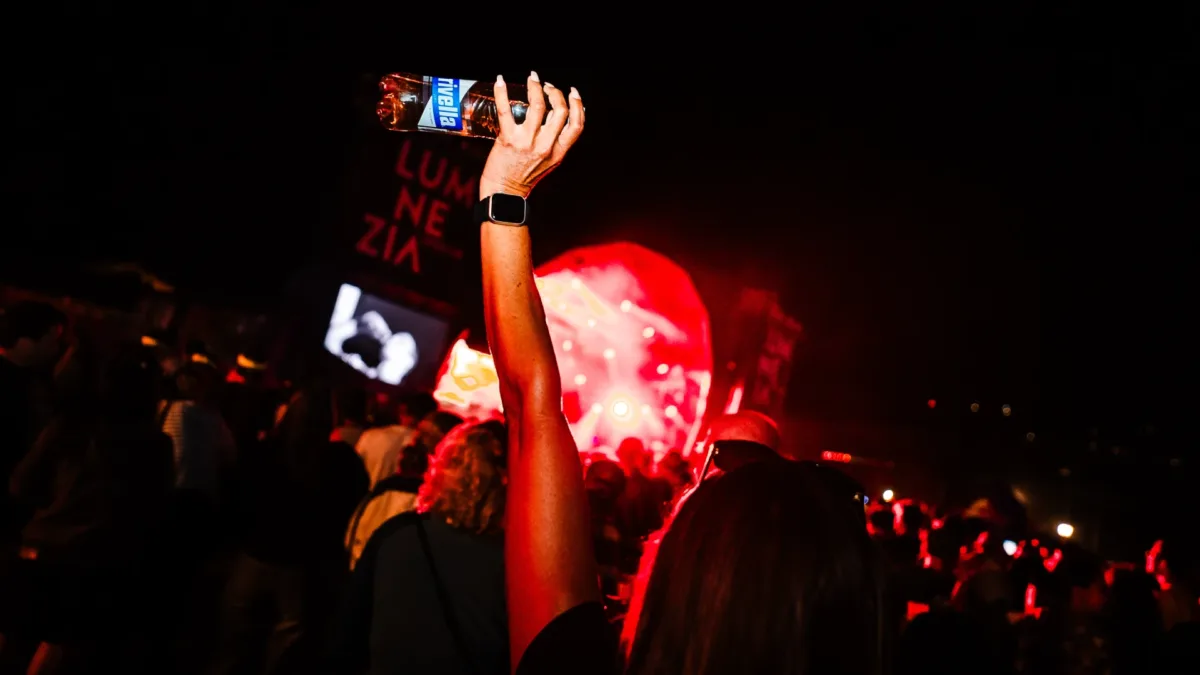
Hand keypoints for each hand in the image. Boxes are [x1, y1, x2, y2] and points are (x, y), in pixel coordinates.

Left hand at [480, 71, 584, 198]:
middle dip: (556, 92)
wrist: (504, 192)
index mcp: (559, 152)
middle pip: (560, 111)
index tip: (573, 92)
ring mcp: (527, 142)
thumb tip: (558, 119)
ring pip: (538, 106)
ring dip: (536, 87)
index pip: (577, 125)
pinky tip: (500, 82)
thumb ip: (556, 143)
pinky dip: (502, 93)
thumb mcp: (549, 162)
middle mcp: (546, 146)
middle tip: (547, 86)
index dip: (578, 104)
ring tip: (532, 79)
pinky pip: (505, 110)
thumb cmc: (524, 177)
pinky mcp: (508, 138)